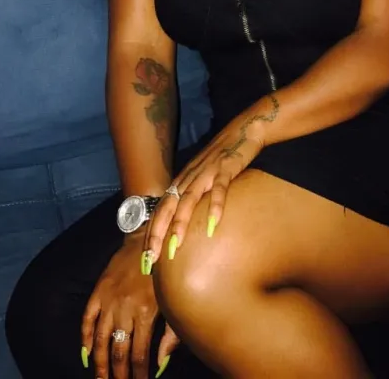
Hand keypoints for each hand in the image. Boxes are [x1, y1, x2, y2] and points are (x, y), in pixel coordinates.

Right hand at [81, 233, 179, 378]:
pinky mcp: (98, 291)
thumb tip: (162, 364)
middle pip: (118, 351)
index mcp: (145, 313)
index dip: (138, 374)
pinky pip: (87, 319)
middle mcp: (124, 309)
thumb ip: (170, 334)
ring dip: (99, 363)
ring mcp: (108, 300)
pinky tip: (85, 354)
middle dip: (118, 374)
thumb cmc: (165, 272)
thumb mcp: (172, 301)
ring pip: (99, 340)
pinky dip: (84, 338)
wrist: (147, 240)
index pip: (138, 354)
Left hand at [143, 111, 266, 267]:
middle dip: (158, 233)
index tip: (145, 259)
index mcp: (182, 181)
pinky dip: (216, 205)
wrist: (242, 131)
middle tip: (151, 259)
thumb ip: (194, 195)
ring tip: (175, 246)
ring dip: (180, 223)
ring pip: (189, 199)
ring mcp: (207, 172)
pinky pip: (220, 189)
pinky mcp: (226, 168)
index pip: (160, 209)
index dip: (151, 233)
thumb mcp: (203, 176)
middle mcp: (189, 177)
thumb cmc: (222, 158)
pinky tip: (214, 224)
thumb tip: (185, 222)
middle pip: (168, 206)